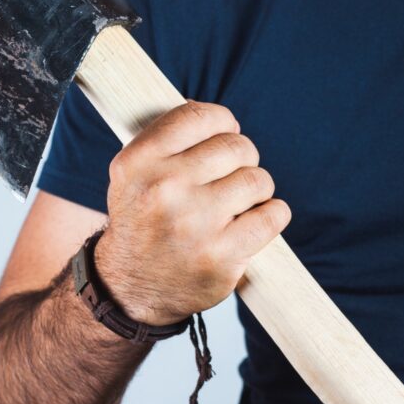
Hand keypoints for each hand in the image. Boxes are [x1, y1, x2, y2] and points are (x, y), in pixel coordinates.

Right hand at [95, 100, 290, 325]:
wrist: (130, 287)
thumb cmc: (142, 221)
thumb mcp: (133, 174)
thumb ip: (168, 141)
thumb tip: (218, 118)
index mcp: (137, 162)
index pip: (199, 116)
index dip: (221, 122)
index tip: (223, 136)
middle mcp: (163, 189)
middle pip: (236, 146)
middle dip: (241, 159)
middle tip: (229, 177)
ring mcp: (194, 224)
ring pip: (258, 179)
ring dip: (255, 190)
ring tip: (236, 204)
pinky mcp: (221, 256)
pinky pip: (273, 215)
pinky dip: (271, 215)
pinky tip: (253, 222)